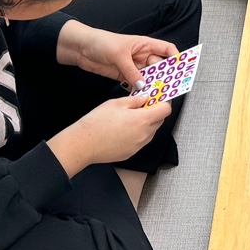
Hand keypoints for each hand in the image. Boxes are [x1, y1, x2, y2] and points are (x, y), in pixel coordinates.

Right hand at [48, 96, 172, 175]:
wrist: (83, 144)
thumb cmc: (97, 123)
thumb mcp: (117, 103)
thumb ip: (135, 100)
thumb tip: (145, 98)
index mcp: (142, 120)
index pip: (165, 110)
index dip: (164, 101)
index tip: (159, 97)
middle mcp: (144, 135)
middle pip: (160, 121)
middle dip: (155, 111)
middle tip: (144, 104)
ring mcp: (138, 146)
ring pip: (151, 131)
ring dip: (147, 123)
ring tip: (131, 117)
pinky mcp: (131, 153)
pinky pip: (141, 141)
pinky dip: (138, 133)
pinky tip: (124, 129)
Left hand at [57, 21, 177, 87]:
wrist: (82, 48)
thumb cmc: (101, 42)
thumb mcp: (119, 56)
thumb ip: (132, 71)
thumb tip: (142, 84)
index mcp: (145, 45)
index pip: (167, 50)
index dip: (176, 59)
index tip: (181, 70)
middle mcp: (142, 55)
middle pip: (160, 67)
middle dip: (165, 77)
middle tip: (167, 88)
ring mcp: (133, 66)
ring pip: (149, 77)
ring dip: (151, 85)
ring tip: (154, 95)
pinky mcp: (124, 75)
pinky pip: (137, 84)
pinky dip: (139, 90)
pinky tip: (140, 96)